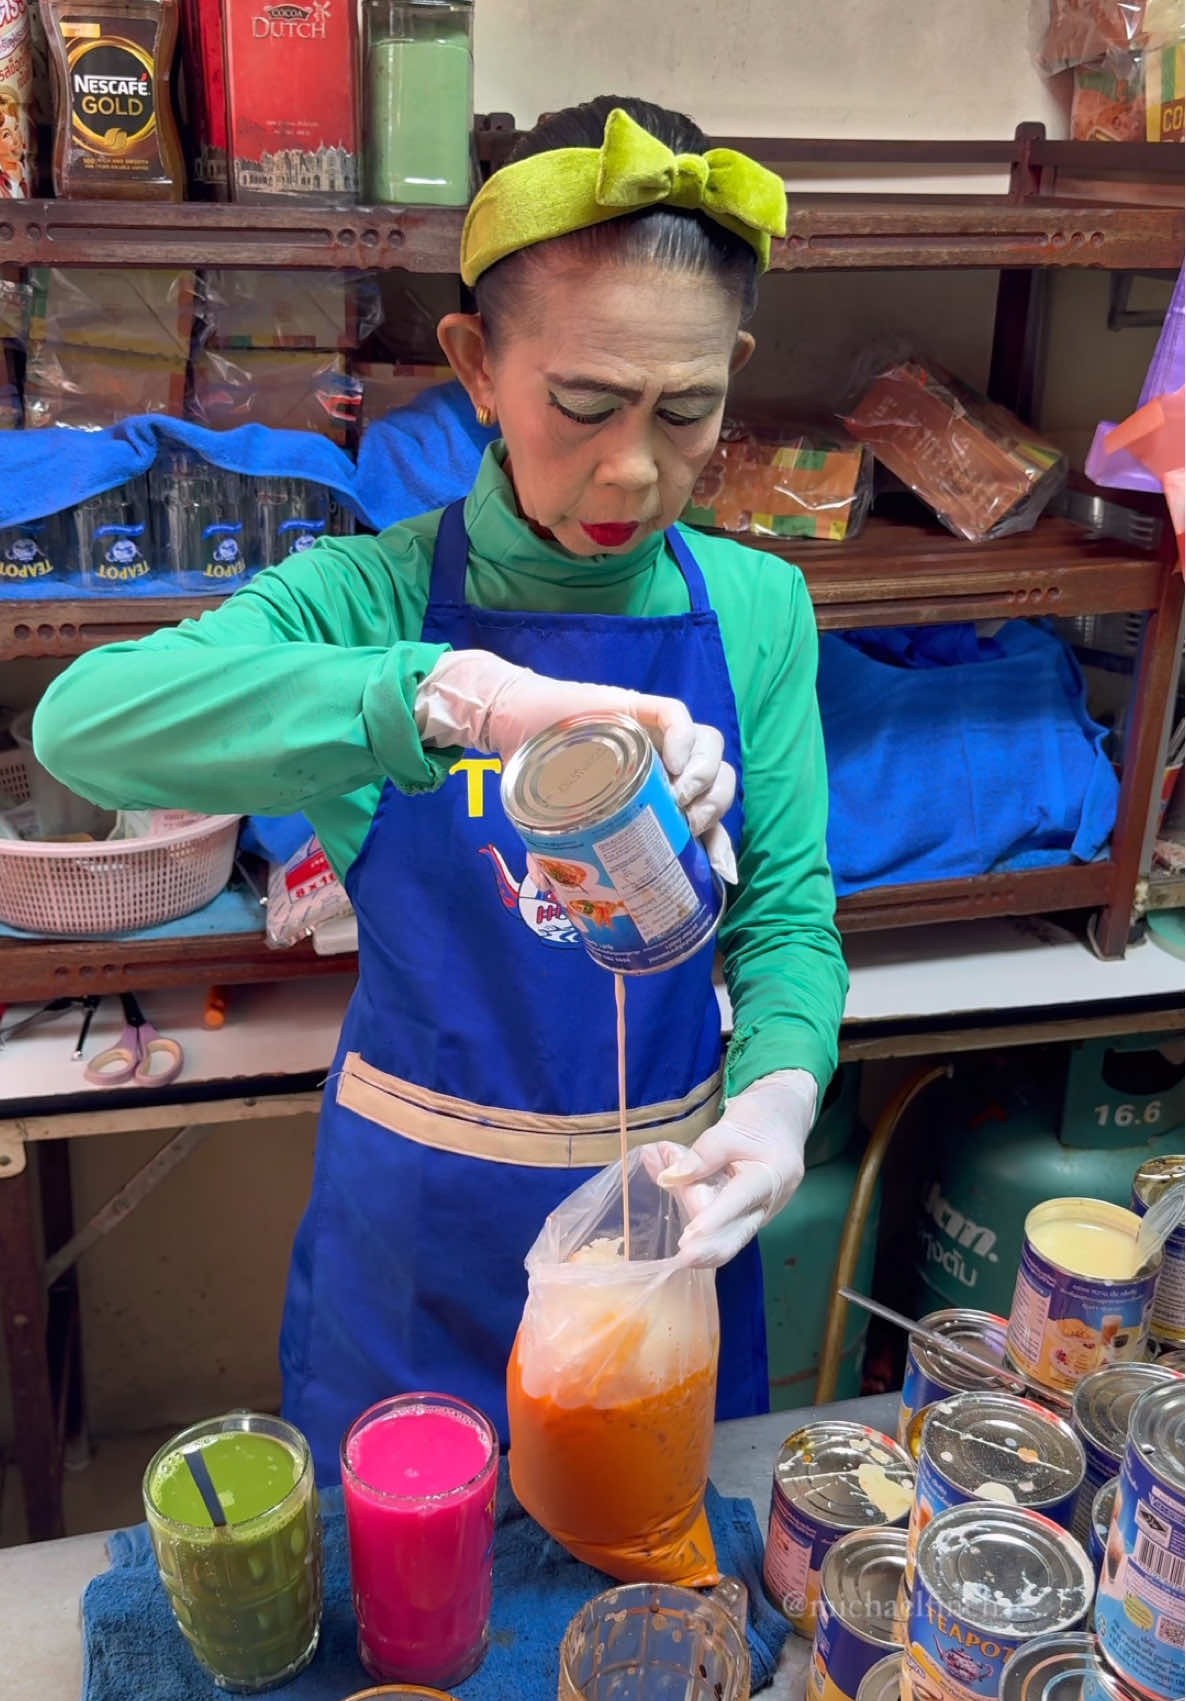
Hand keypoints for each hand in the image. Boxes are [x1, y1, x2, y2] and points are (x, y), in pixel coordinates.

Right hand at [415, 649, 737, 880]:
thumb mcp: (554, 823)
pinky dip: (685, 741)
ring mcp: (655, 735)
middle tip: (685, 828)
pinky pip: (680, 717)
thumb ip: (551, 854)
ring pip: (710, 746)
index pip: (707, 816)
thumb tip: (543, 884)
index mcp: (658, 794)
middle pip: (718, 781)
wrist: (513, 726)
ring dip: (705, 777)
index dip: (720, 841)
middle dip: (712, 808)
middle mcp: (665, 763)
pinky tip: (673, 767)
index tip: (716, 869)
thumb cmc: (540, 773)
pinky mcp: (640, 708)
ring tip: (679, 800)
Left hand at [652, 1070, 817, 1266]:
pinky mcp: (752, 1213)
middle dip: (710, 1250)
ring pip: (733, 1236)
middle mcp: (771, 1201)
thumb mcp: (730, 1127)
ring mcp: (763, 1210)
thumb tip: (668, 1178)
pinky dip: (708, 1232)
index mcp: (772, 1175)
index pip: (739, 1200)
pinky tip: (689, 1240)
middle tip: (683, 1262)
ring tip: (681, 1256)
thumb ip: (700, 1155)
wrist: (786, 1115)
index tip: (689, 1237)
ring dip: (706, 1245)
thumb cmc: (761, 1116)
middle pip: (739, 1233)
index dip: (713, 1220)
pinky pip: (730, 1228)